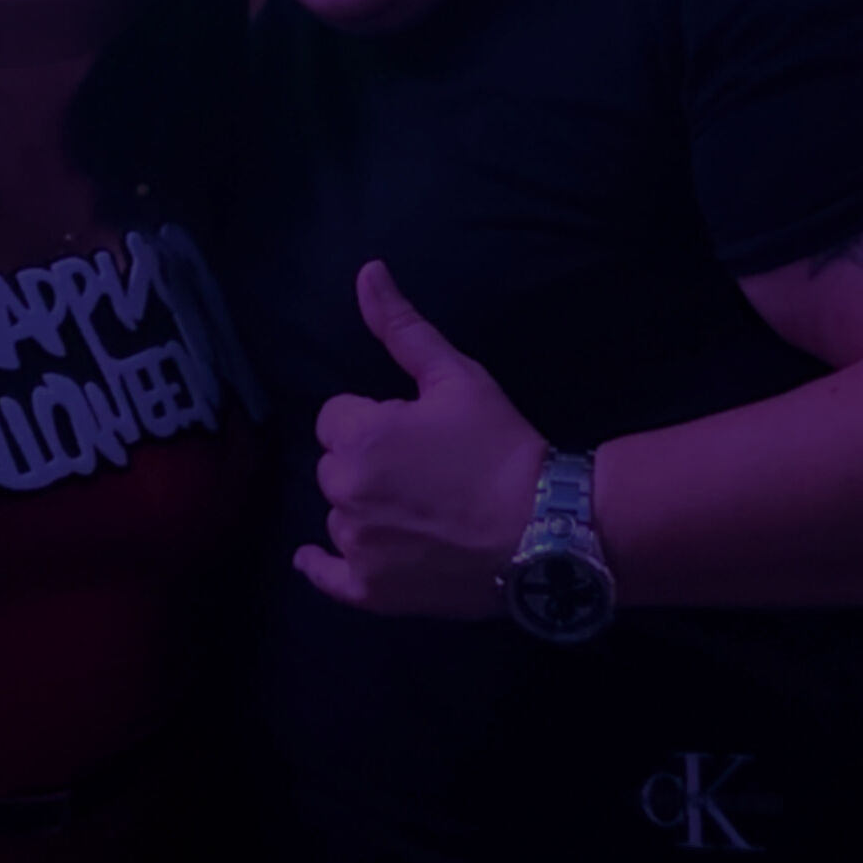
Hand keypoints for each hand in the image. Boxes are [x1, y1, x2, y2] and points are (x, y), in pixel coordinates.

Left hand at [293, 261, 548, 616]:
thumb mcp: (457, 376)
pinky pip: (327, 576)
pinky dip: (323, 567)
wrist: (546, 530)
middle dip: (366, 462)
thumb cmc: (501, 446)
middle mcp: (344, 492)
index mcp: (358, 436)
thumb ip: (402, 327)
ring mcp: (355, 546)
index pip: (336, 418)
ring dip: (364, 510)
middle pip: (334, 467)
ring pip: (340, 516)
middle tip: (423, 471)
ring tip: (421, 512)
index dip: (373, 419)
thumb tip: (367, 271)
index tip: (414, 431)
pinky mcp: (370, 591)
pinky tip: (316, 559)